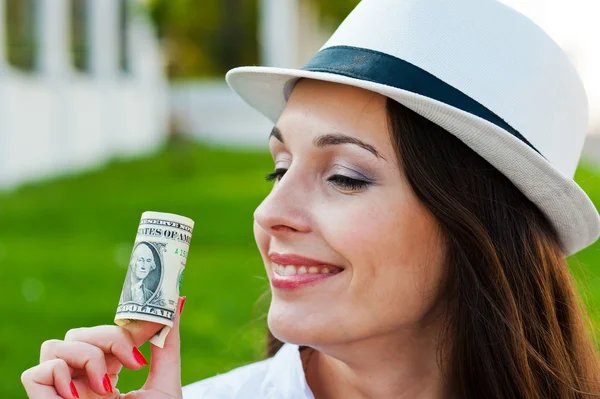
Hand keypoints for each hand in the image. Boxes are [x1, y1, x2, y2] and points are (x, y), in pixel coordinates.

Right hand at [21, 297, 185, 398]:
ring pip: (54, 346)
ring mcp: (64, 394)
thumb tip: (177, 304)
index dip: (121, 327)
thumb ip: (167, 345)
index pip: (101, 335)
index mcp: (108, 376)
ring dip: (86, 354)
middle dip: (108, 337)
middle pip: (77, 333)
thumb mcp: (165, 385)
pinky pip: (34, 373)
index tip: (149, 327)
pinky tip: (83, 395)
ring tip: (110, 384)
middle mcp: (82, 383)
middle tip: (133, 360)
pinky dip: (58, 374)